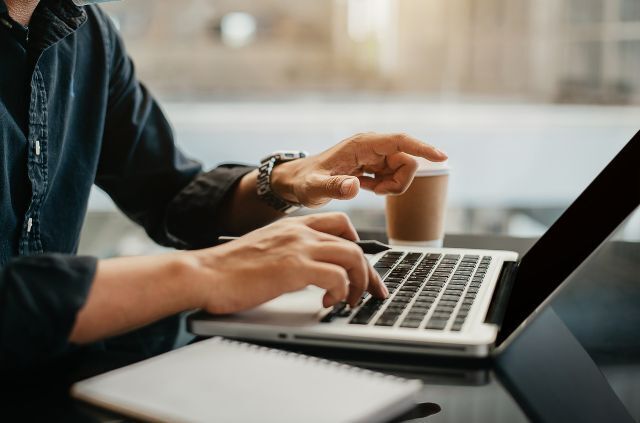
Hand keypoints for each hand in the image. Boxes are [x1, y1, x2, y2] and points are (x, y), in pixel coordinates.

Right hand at [191, 212, 387, 313]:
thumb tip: (310, 270)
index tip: (362, 266)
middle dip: (369, 271)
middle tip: (372, 291)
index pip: (340, 223)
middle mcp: (300, 231)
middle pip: (353, 243)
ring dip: (360, 282)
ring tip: (352, 300)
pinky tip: (329, 302)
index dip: (357, 244)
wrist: (205, 273)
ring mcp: (298, 247)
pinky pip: (338, 277)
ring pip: (353, 257)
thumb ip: (290, 251)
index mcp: (293, 225)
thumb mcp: (266, 249)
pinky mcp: (294, 268)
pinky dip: (341, 292)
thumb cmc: (229, 268)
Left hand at [271, 132, 446, 207]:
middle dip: (399, 181)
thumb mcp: (315, 188)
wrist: (297, 182)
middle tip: (375, 193)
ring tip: (367, 191)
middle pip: (407, 160)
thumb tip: (355, 187)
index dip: (423, 148)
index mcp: (362, 145)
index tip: (442, 157)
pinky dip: (385, 187)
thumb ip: (333, 188)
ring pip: (402, 170)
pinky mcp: (374, 165)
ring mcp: (374, 155)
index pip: (400, 141)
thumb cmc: (304, 182)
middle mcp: (372, 146)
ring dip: (392, 185)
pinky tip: (365, 188)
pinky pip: (393, 176)